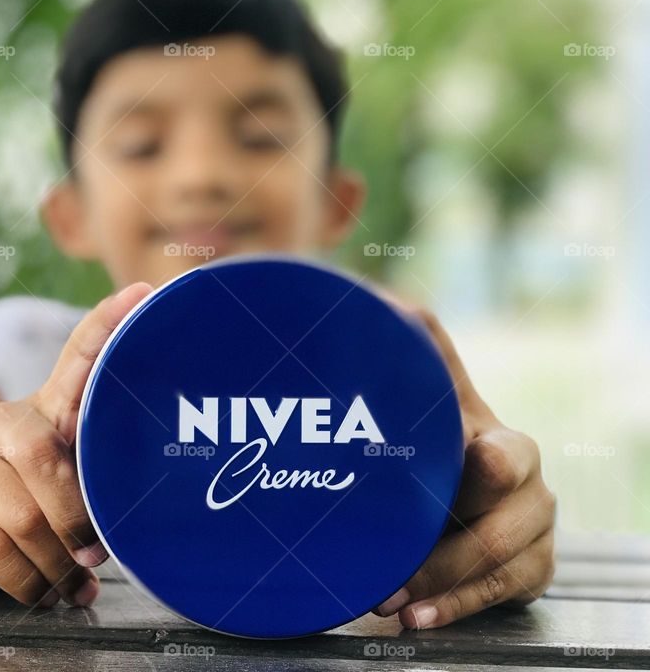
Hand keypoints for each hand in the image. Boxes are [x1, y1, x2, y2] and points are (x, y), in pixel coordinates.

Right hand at [0, 283, 152, 607]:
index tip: (141, 293)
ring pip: (22, 520)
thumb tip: (163, 488)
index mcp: (45, 410)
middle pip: (42, 457)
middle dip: (77, 518)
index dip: (106, 327)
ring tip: (72, 582)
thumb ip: (106, 473)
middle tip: (98, 553)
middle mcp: (0, 426)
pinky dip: (29, 584)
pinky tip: (40, 591)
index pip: (76, 359)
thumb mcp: (73, 482)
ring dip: (57, 565)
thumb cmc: (37, 502)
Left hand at [372, 298, 556, 628]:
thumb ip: (416, 339)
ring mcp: (534, 535)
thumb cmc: (440, 430)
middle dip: (443, 554)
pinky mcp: (530, 572)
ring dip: (440, 587)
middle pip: (499, 530)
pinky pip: (500, 598)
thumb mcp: (431, 387)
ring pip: (499, 569)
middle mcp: (530, 491)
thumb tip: (379, 295)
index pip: (504, 460)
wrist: (461, 481)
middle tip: (388, 569)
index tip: (461, 476)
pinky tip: (418, 618)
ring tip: (390, 600)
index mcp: (506, 445)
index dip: (483, 474)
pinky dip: (456, 609)